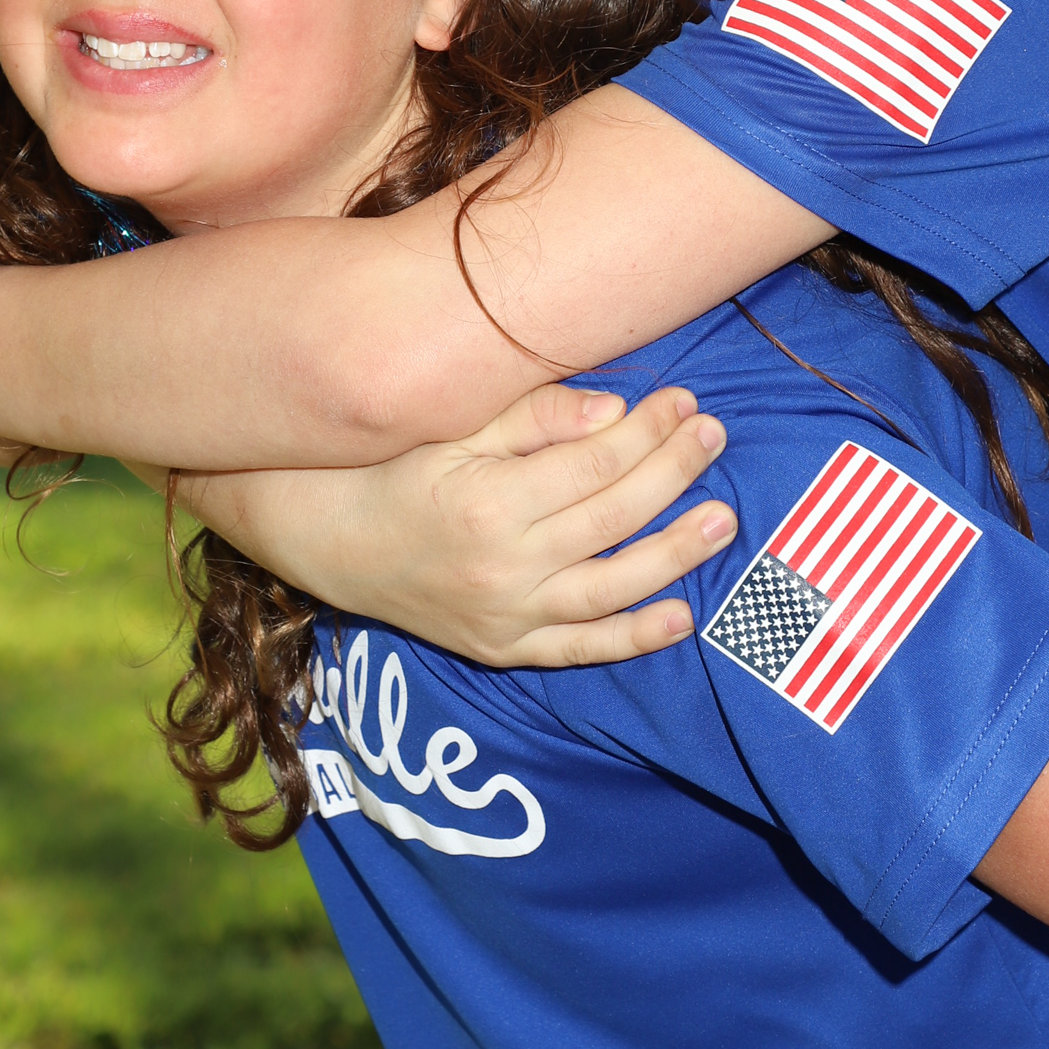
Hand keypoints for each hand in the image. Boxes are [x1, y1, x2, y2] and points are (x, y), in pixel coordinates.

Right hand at [177, 382, 735, 668]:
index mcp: (488, 502)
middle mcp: (503, 567)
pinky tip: (682, 615)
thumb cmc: (392, 468)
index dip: (649, 430)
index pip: (595, 462)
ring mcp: (506, 616)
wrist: (325, 540)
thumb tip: (611, 409)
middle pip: (613, 516)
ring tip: (722, 518)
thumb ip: (530, 418)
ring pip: (612, 586)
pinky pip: (581, 648)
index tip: (685, 399)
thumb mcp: (449, 429)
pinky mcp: (503, 648)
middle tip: (714, 434)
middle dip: (673, 471)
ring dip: (675, 553)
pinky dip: (633, 636)